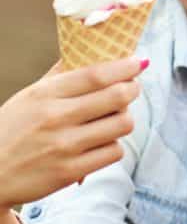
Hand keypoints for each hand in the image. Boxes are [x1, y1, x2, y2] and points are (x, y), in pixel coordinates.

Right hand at [0, 57, 144, 211]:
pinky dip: (113, 146)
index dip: (124, 67)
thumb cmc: (9, 132)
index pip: (96, 74)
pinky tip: (101, 143)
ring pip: (122, 124)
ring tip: (114, 118)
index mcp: (44, 94)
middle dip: (133, 89)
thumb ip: (58, 77)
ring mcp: (65, 146)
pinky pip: (114, 152)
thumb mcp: (27, 98)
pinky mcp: (70, 172)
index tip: (137, 63)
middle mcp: (56, 118)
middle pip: (118, 96)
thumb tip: (88, 51)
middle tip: (132, 88)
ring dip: (124, 119)